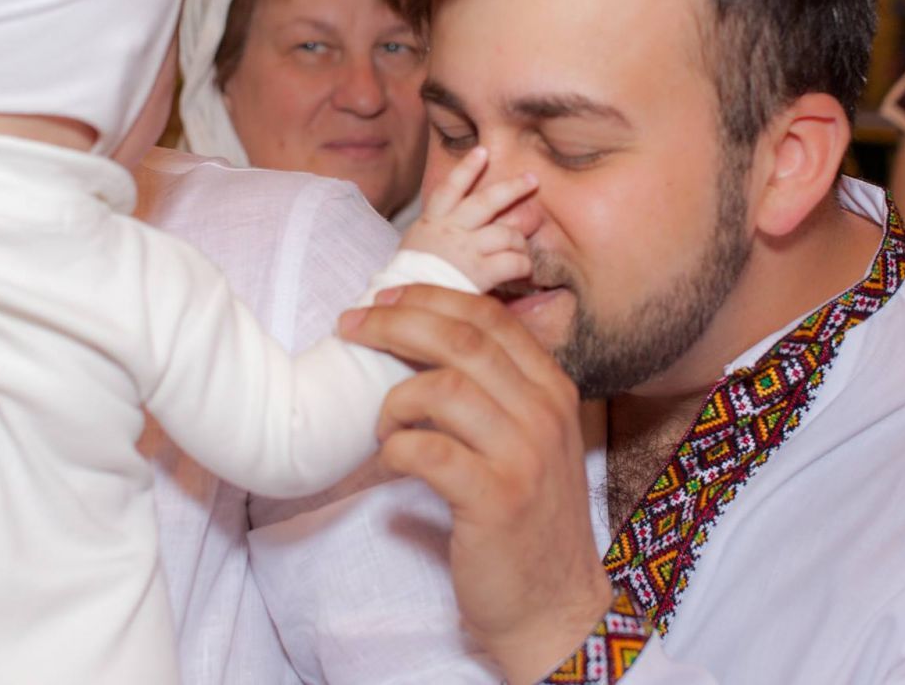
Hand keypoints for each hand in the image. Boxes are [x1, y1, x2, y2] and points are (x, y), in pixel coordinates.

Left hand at [338, 283, 610, 681]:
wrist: (553, 605)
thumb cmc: (525, 516)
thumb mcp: (526, 438)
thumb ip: (494, 390)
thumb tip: (422, 335)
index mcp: (551, 388)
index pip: (488, 317)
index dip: (429, 299)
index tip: (383, 300)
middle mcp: (545, 412)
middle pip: (462, 340)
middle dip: (396, 324)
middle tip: (351, 327)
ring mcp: (524, 455)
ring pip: (443, 388)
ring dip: (393, 399)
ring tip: (383, 425)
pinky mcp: (497, 499)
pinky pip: (428, 451)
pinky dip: (397, 449)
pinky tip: (393, 460)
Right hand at [401, 147, 535, 291]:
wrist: (405, 306)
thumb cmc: (411, 280)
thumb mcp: (417, 245)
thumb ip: (440, 231)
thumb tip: (467, 222)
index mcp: (432, 222)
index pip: (450, 187)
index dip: (467, 168)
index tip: (482, 151)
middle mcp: (450, 230)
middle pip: (486, 201)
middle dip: (512, 188)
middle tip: (532, 179)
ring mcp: (466, 250)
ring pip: (506, 232)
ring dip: (518, 240)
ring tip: (520, 247)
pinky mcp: (480, 272)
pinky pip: (513, 261)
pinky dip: (522, 265)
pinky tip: (522, 270)